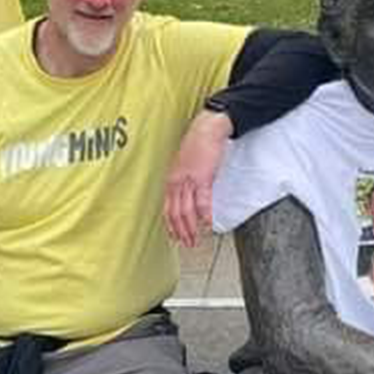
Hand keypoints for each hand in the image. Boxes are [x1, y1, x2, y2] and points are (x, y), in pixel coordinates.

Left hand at [163, 111, 232, 249]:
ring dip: (191, 228)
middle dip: (180, 231)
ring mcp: (189, 180)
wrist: (207, 128)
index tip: (174, 236)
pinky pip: (202, 200)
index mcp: (171, 178)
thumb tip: (187, 193)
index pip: (166, 207)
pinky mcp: (203, 177)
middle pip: (175, 212)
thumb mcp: (184, 163)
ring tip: (195, 239)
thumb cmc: (198, 143)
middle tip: (186, 244)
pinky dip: (204, 214)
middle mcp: (176, 181)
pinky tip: (207, 223)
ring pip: (186, 210)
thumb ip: (183, 179)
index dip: (170, 224)